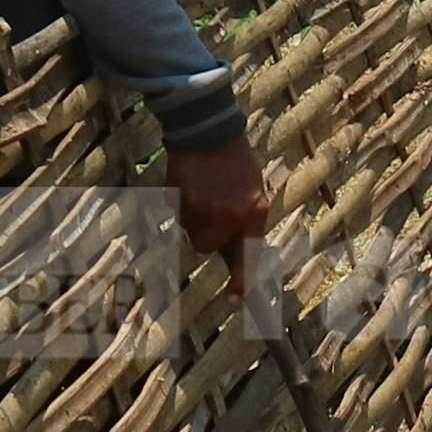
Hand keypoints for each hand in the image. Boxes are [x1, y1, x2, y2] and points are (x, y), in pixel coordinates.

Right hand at [165, 136, 268, 288]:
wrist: (210, 130)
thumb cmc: (235, 163)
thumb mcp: (252, 192)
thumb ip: (245, 222)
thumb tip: (233, 255)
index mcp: (254, 212)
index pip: (248, 256)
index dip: (241, 281)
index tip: (235, 300)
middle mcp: (229, 215)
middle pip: (208, 247)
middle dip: (207, 234)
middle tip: (211, 209)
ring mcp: (202, 208)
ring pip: (191, 232)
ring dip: (194, 219)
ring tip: (202, 190)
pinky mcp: (179, 200)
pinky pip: (177, 214)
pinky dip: (181, 203)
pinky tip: (191, 183)